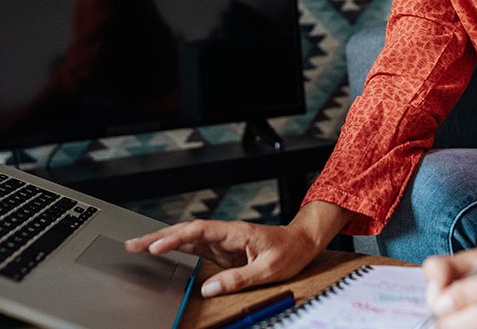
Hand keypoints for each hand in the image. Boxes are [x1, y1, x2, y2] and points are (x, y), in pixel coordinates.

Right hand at [125, 218, 321, 296]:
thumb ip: (238, 278)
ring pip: (187, 237)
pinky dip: (176, 247)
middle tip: (133, 244)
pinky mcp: (222, 249)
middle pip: (186, 231)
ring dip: (163, 240)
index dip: (175, 238)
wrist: (301, 242)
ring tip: (139, 245)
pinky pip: (194, 246)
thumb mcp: (268, 269)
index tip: (156, 247)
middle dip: (158, 236)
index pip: (199, 232)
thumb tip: (209, 289)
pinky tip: (162, 250)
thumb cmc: (288, 251)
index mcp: (235, 232)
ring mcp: (222, 240)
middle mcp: (225, 233)